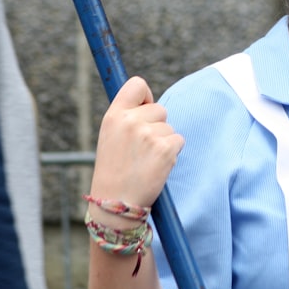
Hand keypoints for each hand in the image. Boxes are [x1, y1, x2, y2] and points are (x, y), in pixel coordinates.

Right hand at [87, 76, 183, 222]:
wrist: (115, 204)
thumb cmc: (114, 171)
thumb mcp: (110, 137)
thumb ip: (127, 117)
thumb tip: (149, 102)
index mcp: (114, 115)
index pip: (137, 84)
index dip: (146, 96)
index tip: (144, 109)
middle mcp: (130, 121)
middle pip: (160, 108)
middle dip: (157, 126)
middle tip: (141, 149)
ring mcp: (149, 135)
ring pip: (170, 127)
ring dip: (163, 142)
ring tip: (145, 161)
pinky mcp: (165, 149)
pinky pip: (178, 141)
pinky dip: (172, 153)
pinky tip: (155, 167)